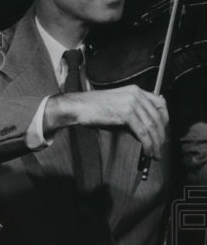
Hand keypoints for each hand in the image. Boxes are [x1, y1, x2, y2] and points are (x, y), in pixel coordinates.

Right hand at [45, 86, 168, 158]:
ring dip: (155, 142)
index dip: (165, 119)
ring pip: (152, 126)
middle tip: (160, 147)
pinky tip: (147, 151)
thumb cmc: (93, 109)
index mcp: (136, 91)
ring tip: (155, 153)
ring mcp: (132, 103)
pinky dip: (147, 144)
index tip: (162, 131)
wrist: (78, 107)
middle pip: (158, 116)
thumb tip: (142, 132)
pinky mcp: (126, 114)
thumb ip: (132, 117)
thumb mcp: (117, 109)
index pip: (160, 103)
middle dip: (161, 135)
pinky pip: (142, 132)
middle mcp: (137, 95)